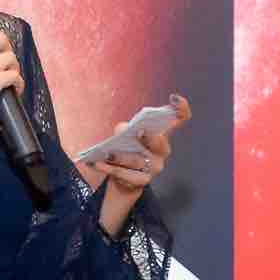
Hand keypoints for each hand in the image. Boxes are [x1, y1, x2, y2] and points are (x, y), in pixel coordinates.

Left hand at [91, 98, 188, 233]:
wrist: (122, 179)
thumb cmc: (125, 151)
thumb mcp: (124, 136)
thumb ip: (125, 129)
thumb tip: (124, 130)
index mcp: (161, 135)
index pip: (179, 120)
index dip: (181, 109)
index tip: (174, 98)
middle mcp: (162, 150)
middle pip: (160, 142)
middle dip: (150, 137)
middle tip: (139, 132)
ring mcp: (155, 167)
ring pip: (138, 159)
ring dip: (120, 155)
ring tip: (107, 153)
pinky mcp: (143, 180)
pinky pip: (126, 174)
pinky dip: (110, 168)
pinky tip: (98, 164)